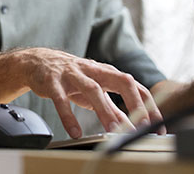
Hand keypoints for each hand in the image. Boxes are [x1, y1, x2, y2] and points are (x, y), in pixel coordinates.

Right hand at [11, 47, 163, 138]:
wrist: (36, 62)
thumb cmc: (71, 77)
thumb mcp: (94, 90)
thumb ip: (113, 107)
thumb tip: (133, 126)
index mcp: (105, 72)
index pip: (134, 85)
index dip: (148, 105)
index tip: (156, 126)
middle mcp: (92, 70)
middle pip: (120, 80)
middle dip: (134, 102)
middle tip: (142, 126)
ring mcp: (72, 73)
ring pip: (92, 89)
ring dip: (104, 111)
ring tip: (112, 132)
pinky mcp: (52, 81)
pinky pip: (61, 99)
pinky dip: (68, 116)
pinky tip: (75, 131)